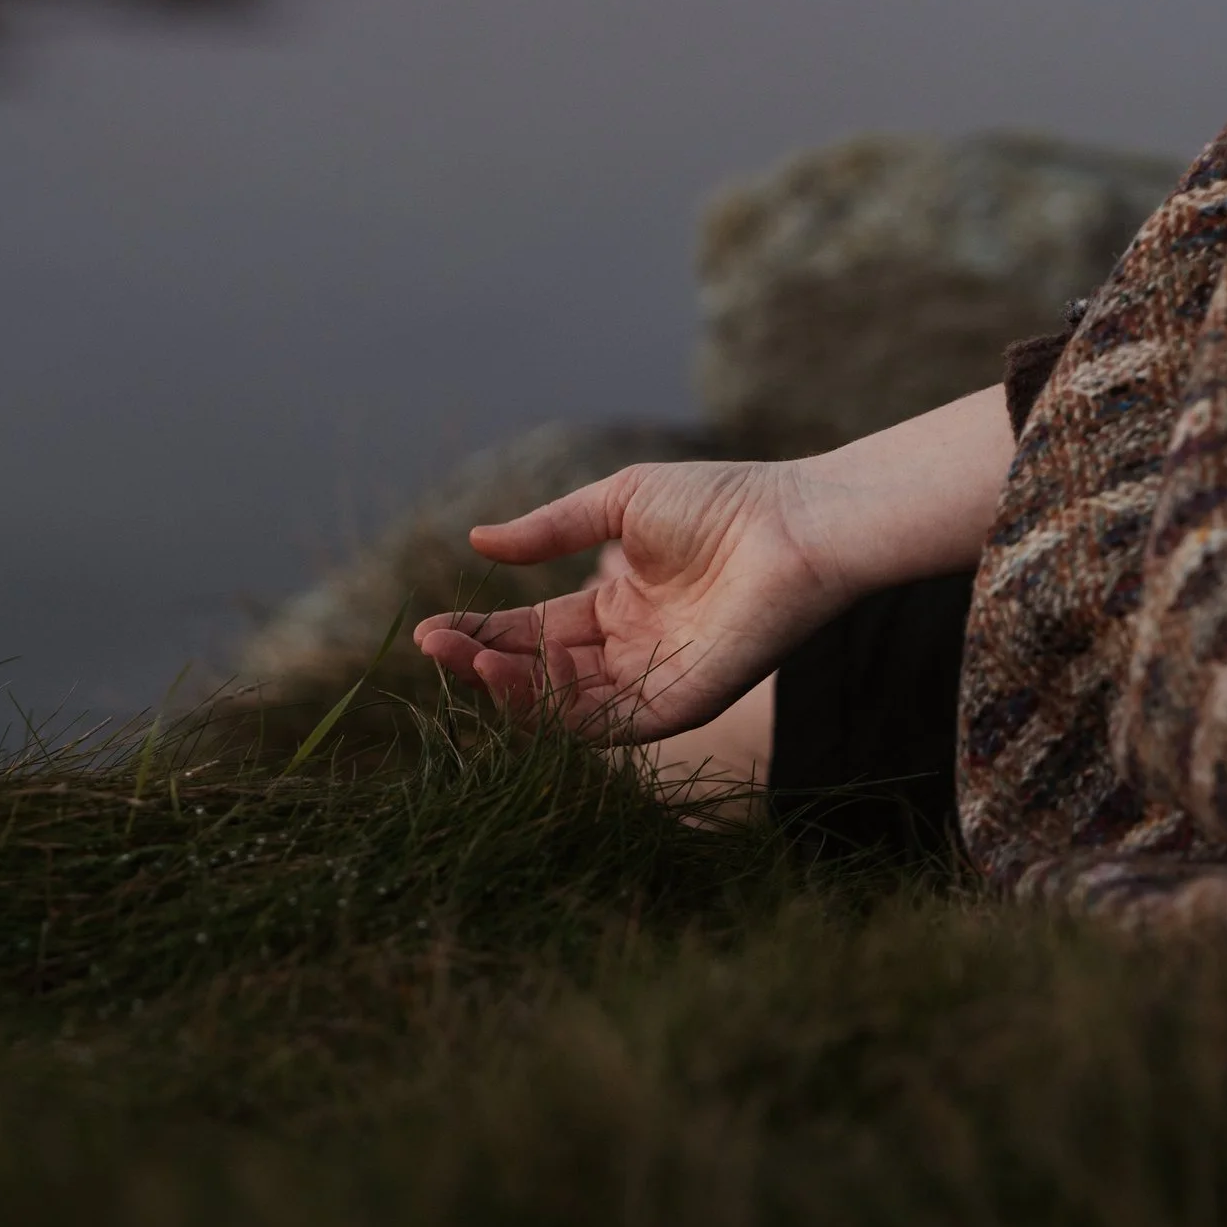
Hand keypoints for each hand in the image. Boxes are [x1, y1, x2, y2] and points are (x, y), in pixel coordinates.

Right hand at [413, 387, 1015, 744]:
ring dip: (509, 688)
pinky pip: (608, 724)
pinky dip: (557, 710)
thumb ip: (550, 530)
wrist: (796, 522)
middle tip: (433, 648)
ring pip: (564, 707)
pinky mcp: (682, 704)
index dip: (481, 633)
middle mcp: (630, 652)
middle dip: (481, 664)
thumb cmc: (722, 502)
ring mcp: (655, 681)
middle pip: (540, 674)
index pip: (532, 632)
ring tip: (468, 660)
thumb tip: (476, 541)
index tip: (430, 631)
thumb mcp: (617, 504)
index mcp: (616, 607)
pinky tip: (515, 678)